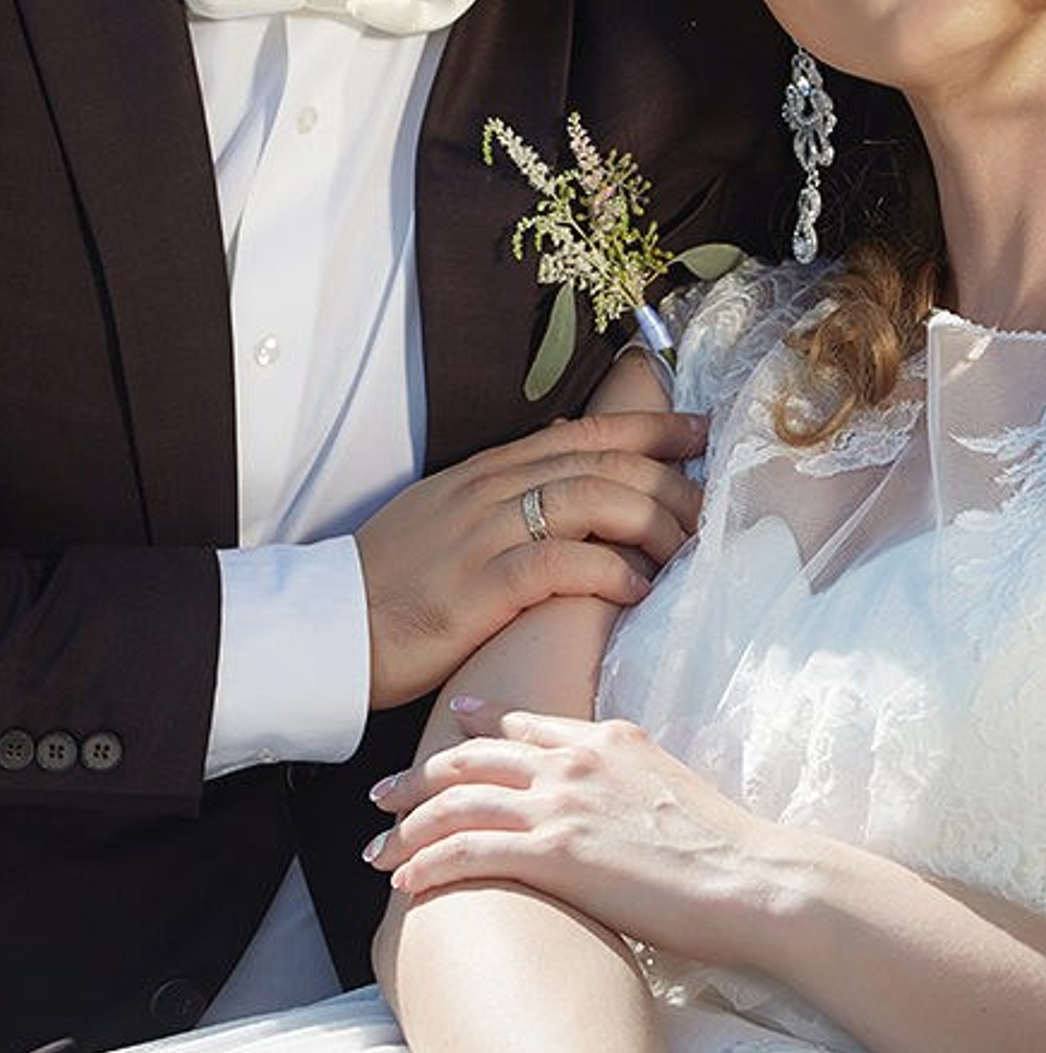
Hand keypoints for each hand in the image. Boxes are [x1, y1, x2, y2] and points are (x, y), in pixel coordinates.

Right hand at [355, 412, 704, 707]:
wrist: (329, 626)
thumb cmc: (393, 581)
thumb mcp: (450, 516)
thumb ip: (507, 496)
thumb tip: (569, 481)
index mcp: (488, 469)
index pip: (585, 431)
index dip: (650, 425)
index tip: (700, 430)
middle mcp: (491, 489)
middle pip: (602, 461)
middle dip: (668, 476)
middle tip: (710, 504)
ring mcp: (483, 534)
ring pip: (591, 500)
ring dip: (650, 521)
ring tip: (683, 550)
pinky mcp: (479, 586)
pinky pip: (560, 564)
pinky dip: (609, 571)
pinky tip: (638, 589)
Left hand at [364, 698, 764, 966]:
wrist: (750, 878)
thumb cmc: (722, 850)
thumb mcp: (667, 786)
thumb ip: (623, 781)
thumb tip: (606, 803)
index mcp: (606, 738)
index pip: (524, 723)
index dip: (477, 724)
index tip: (447, 726)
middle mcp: (575, 760)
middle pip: (474, 757)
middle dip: (418, 777)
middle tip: (379, 794)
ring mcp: (562, 803)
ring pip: (458, 803)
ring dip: (407, 827)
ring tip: (376, 849)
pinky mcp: (555, 853)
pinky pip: (468, 852)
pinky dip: (428, 864)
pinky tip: (405, 881)